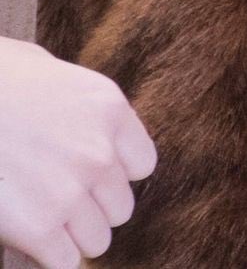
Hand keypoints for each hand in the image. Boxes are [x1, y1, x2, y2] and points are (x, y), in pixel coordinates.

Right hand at [0, 39, 155, 267]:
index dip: (112, 174)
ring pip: (97, 240)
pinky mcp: (40, 228)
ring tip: (41, 214)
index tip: (86, 173)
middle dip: (91, 207)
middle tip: (56, 195)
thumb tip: (85, 125)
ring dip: (71, 235)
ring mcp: (71, 191)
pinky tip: (28, 235)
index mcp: (108, 109)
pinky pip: (65, 262)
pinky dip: (47, 255)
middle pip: (120, 208)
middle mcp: (99, 151)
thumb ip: (80, 108)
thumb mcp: (52, 72)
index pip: (141, 165)